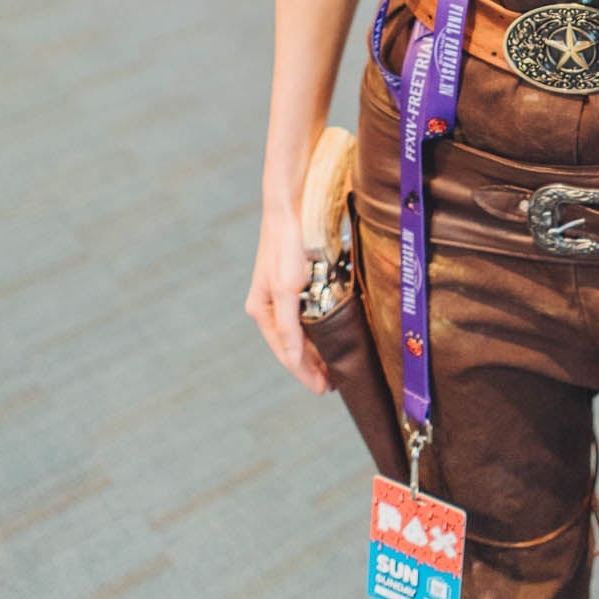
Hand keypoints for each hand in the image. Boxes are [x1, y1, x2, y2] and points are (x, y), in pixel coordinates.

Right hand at [245, 203, 331, 394]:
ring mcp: (284, 294)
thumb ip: (289, 327)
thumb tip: (294, 359)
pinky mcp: (297, 282)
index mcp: (263, 311)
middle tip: (334, 382)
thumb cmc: (286, 246)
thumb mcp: (287, 289)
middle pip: (293, 345)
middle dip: (312, 364)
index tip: (323, 389)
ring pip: (303, 331)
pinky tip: (331, 334)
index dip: (304, 373)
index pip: (285, 353)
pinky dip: (320, 329)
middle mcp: (271, 306)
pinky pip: (309, 314)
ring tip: (335, 364)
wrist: (292, 208)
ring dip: (317, 348)